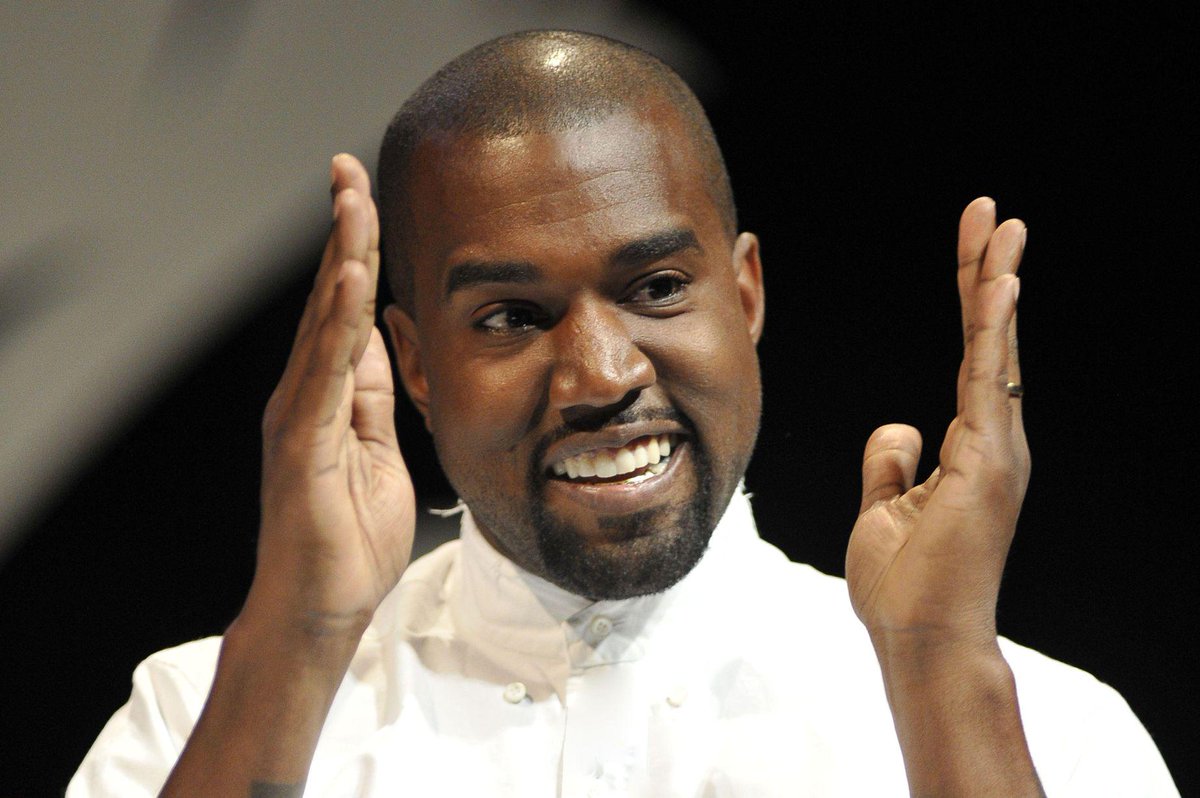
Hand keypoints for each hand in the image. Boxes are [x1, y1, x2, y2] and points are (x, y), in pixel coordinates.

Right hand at [250, 153, 414, 638]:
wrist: (322, 608)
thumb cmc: (350, 541)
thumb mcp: (380, 456)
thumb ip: (374, 402)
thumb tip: (379, 348)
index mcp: (329, 397)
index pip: (346, 311)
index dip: (356, 254)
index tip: (363, 198)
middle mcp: (306, 395)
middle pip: (330, 300)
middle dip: (343, 233)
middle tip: (347, 169)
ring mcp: (299, 416)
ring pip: (323, 322)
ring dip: (340, 258)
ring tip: (351, 199)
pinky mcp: (302, 443)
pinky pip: (324, 373)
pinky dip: (337, 323)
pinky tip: (350, 278)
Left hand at [846, 197, 1027, 649]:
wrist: (920, 639)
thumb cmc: (906, 585)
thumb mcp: (883, 510)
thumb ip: (891, 463)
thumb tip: (898, 425)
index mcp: (969, 449)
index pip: (973, 357)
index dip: (973, 301)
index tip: (977, 245)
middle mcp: (992, 442)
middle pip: (989, 341)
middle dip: (989, 274)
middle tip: (994, 214)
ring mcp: (995, 452)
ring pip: (993, 351)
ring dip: (995, 285)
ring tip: (1000, 226)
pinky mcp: (988, 465)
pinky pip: (987, 384)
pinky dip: (993, 332)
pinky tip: (999, 285)